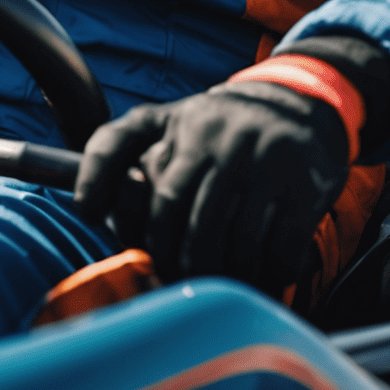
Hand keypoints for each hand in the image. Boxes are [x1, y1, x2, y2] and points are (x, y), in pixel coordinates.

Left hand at [74, 82, 347, 292]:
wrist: (300, 104)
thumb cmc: (222, 130)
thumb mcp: (173, 125)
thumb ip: (127, 153)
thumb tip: (90, 209)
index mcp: (174, 121)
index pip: (117, 144)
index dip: (94, 178)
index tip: (87, 211)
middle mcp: (211, 132)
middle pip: (172, 208)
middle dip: (169, 254)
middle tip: (178, 278)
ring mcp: (258, 154)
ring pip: (226, 235)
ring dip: (222, 274)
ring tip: (223, 286)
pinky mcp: (302, 179)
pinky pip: (278, 244)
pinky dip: (270, 273)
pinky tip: (267, 275)